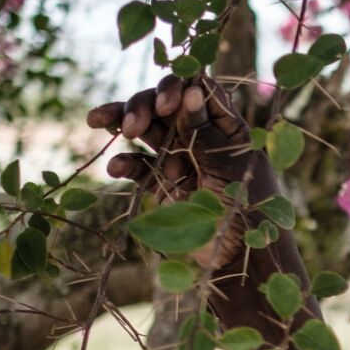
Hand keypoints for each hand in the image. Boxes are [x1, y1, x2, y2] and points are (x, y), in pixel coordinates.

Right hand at [86, 74, 275, 271]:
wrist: (241, 261)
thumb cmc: (248, 210)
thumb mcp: (228, 168)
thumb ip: (204, 133)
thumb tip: (191, 91)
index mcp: (227, 128)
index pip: (199, 91)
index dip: (178, 88)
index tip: (166, 105)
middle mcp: (201, 138)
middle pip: (165, 106)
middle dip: (143, 107)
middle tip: (130, 126)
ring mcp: (181, 160)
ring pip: (147, 131)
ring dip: (126, 123)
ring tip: (100, 122)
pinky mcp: (165, 185)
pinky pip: (140, 167)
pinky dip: (126, 163)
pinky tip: (116, 167)